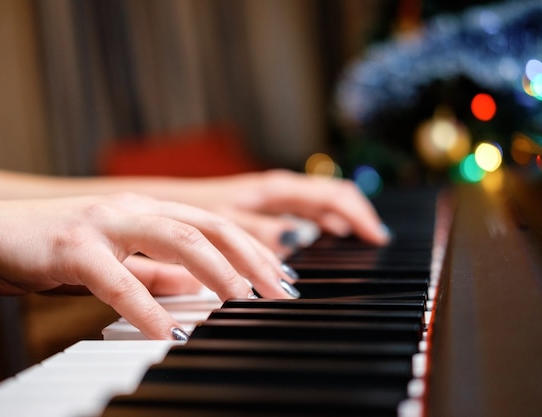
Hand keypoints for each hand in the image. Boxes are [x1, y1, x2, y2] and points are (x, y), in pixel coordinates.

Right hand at [0, 193, 296, 338]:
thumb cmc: (54, 248)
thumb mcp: (117, 259)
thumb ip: (157, 271)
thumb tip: (197, 288)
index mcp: (147, 211)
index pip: (215, 224)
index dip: (253, 249)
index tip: (280, 278)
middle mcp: (133, 209)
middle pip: (208, 225)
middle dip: (251, 258)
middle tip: (278, 292)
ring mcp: (104, 223)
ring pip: (176, 237)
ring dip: (216, 271)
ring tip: (242, 303)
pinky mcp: (73, 246)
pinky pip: (119, 278)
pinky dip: (148, 307)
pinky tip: (169, 334)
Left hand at [171, 170, 390, 255]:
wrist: (164, 205)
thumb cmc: (191, 212)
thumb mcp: (225, 225)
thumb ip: (263, 232)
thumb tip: (301, 239)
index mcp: (275, 189)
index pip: (333, 195)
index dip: (360, 215)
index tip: (377, 238)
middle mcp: (279, 189)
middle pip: (333, 195)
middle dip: (358, 215)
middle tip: (377, 242)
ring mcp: (274, 196)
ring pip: (321, 203)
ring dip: (342, 220)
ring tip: (360, 242)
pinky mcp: (266, 206)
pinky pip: (305, 211)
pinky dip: (323, 223)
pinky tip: (326, 238)